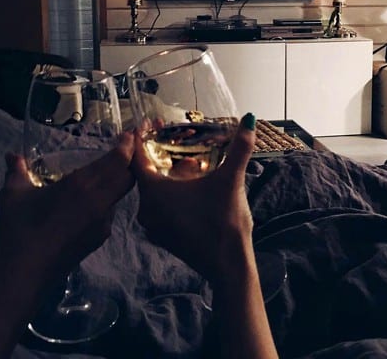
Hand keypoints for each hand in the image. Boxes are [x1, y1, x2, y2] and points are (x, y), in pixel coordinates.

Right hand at [0, 131, 134, 282]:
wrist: (24, 276)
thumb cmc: (19, 230)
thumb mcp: (13, 195)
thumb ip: (16, 172)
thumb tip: (11, 156)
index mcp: (83, 184)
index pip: (117, 161)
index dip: (127, 147)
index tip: (129, 136)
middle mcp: (100, 201)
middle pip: (127, 178)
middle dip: (128, 163)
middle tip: (120, 152)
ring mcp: (103, 222)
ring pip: (120, 196)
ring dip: (117, 183)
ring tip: (103, 176)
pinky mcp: (99, 239)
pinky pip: (110, 213)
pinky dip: (106, 201)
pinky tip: (90, 203)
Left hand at [132, 114, 255, 283]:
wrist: (228, 266)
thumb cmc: (225, 222)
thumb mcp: (231, 180)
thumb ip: (239, 148)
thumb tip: (249, 120)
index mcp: (154, 193)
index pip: (137, 158)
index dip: (141, 138)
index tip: (149, 122)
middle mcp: (147, 208)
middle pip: (145, 172)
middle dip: (158, 153)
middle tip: (172, 136)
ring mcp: (153, 224)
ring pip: (153, 189)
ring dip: (166, 173)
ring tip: (186, 158)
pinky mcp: (163, 234)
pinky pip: (159, 204)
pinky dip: (169, 190)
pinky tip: (189, 183)